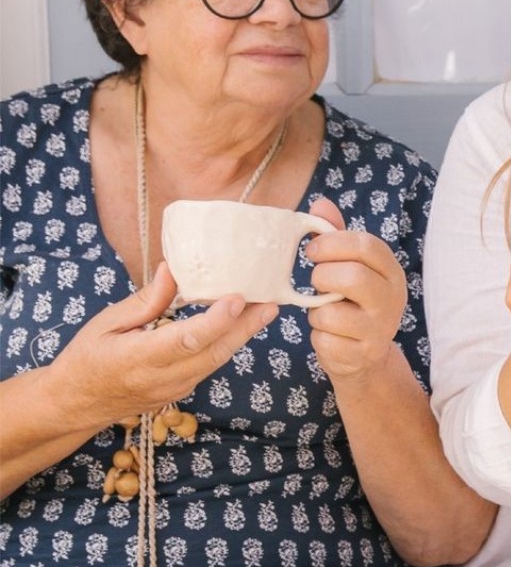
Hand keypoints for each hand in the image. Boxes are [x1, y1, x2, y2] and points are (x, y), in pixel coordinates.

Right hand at [45, 263, 277, 429]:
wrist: (75, 404)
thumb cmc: (86, 358)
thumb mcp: (106, 323)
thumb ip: (145, 300)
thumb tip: (174, 268)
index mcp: (137, 359)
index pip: (186, 341)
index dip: (216, 321)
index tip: (237, 298)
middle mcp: (161, 379)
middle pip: (213, 353)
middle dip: (246, 327)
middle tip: (272, 301)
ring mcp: (175, 390)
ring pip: (217, 361)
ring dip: (243, 335)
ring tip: (265, 308)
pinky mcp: (182, 392)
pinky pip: (210, 366)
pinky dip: (228, 344)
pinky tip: (241, 325)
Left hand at [304, 197, 408, 380]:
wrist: (366, 357)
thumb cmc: (352, 303)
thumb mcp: (350, 267)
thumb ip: (336, 236)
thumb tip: (320, 204)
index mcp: (391, 270)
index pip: (366, 245)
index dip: (332, 243)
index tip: (312, 250)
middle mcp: (392, 298)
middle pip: (351, 277)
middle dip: (322, 277)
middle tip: (317, 281)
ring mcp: (380, 329)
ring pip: (330, 312)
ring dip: (316, 313)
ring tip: (326, 313)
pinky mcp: (364, 354)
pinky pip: (324, 340)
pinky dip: (318, 337)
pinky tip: (331, 336)